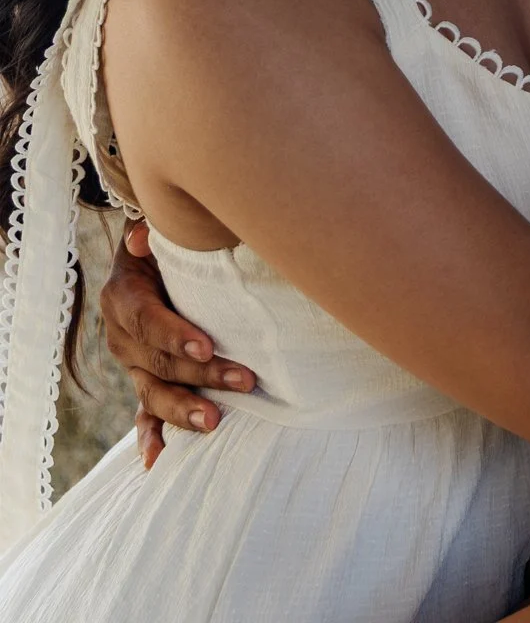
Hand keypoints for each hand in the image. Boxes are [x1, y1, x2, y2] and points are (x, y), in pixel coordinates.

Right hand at [101, 219, 256, 468]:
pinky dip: (149, 436)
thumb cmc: (166, 243)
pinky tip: (156, 460)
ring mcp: (132, 365)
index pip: (146, 319)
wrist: (152, 260)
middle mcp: (122, 336)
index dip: (173, 334)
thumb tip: (141, 236)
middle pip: (158, 361)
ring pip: (153, 392)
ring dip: (183, 410)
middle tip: (244, 379)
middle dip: (202, 374)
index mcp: (123, 297)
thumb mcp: (160, 233)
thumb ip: (153, 235)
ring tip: (215, 421)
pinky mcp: (144, 382)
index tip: (207, 345)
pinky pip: (143, 414)